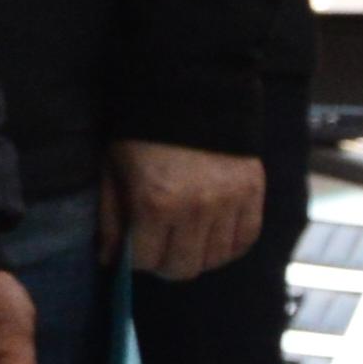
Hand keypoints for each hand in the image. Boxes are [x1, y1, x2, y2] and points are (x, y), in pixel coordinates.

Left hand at [102, 140, 268, 286]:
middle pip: (183, 268)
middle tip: (159, 249)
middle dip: (165, 264)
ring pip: (215, 258)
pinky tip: (211, 238)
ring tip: (184, 241)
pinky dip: (228, 246)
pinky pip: (245, 239)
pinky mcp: (253, 193)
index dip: (135, 260)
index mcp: (155, 203)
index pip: (146, 260)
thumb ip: (111, 219)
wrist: (189, 95)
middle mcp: (196, 208)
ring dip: (196, 256)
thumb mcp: (113, 173)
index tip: (133, 249)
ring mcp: (229, 202)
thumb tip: (109, 260)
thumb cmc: (141, 136)